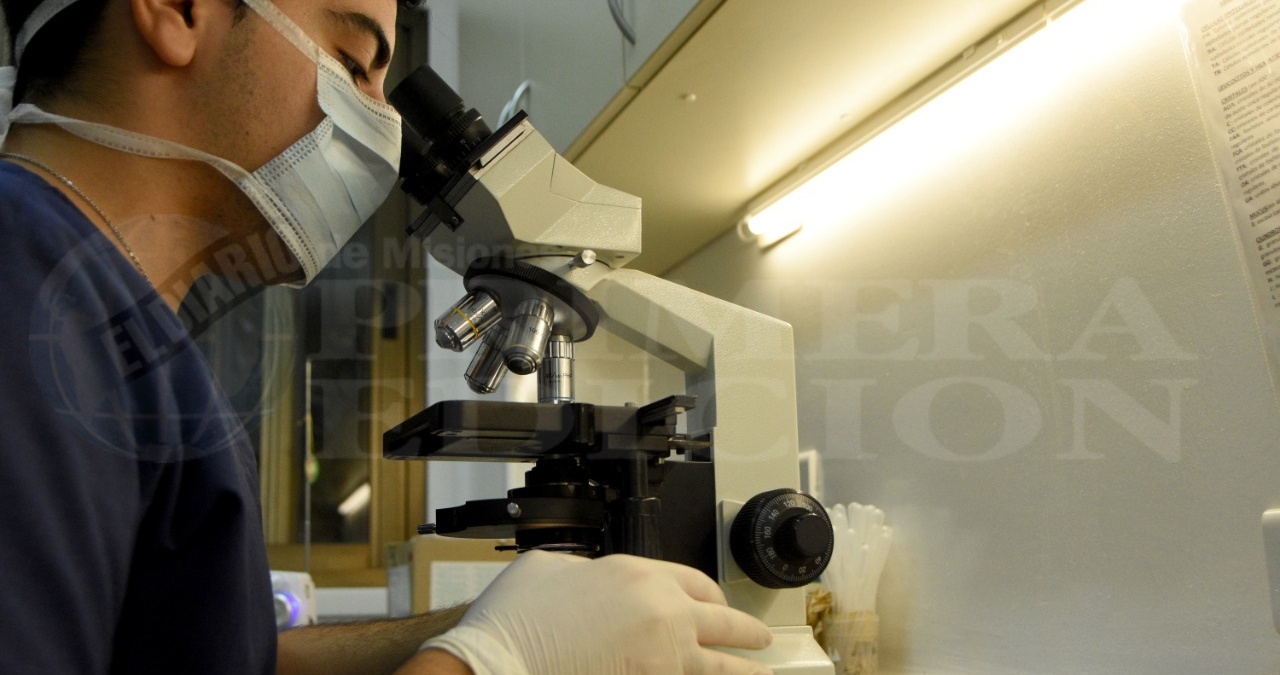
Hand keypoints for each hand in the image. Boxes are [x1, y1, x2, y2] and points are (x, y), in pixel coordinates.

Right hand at [420, 551, 773, 674]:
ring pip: (723, 668)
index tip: (719, 607)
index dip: (712, 598)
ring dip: (747, 673)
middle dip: (747, 634)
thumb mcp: (550, 569)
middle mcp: (663, 612)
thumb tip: (595, 584)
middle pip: (723, 622)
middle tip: (760, 641)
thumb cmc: (515, 621)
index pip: (696, 583)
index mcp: (639, 573)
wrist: (496, 666)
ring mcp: (665, 659)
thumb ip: (587, 573)